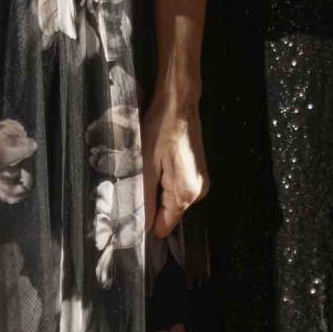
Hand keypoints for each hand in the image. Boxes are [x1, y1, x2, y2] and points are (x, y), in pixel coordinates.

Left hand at [143, 87, 205, 240]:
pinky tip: (159, 164)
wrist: (179, 103)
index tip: (131, 206)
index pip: (164, 227)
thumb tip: (142, 228)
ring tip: (149, 168)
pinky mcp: (199, 174)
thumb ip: (144, 199)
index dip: (146, 221)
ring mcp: (201, 183)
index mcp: (186, 194)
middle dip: (152, 203)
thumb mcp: (145, 166)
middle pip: (169, 215)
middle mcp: (199, 193)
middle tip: (138, 180)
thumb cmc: (160, 129)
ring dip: (158, 191)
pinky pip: (178, 189)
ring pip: (173, 202)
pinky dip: (166, 182)